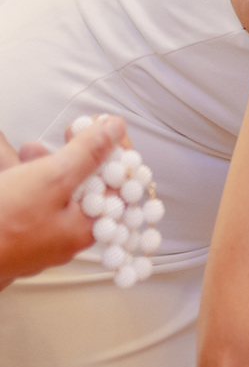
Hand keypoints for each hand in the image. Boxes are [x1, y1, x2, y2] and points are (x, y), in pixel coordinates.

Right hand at [0, 115, 125, 285]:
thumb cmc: (2, 226)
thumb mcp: (52, 178)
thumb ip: (87, 153)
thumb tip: (114, 130)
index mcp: (86, 228)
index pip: (120, 185)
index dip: (115, 152)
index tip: (105, 128)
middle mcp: (66, 237)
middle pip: (88, 188)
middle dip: (78, 155)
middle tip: (70, 133)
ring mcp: (40, 238)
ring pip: (55, 194)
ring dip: (48, 165)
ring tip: (30, 148)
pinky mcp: (17, 234)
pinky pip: (31, 203)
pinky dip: (27, 181)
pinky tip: (14, 166)